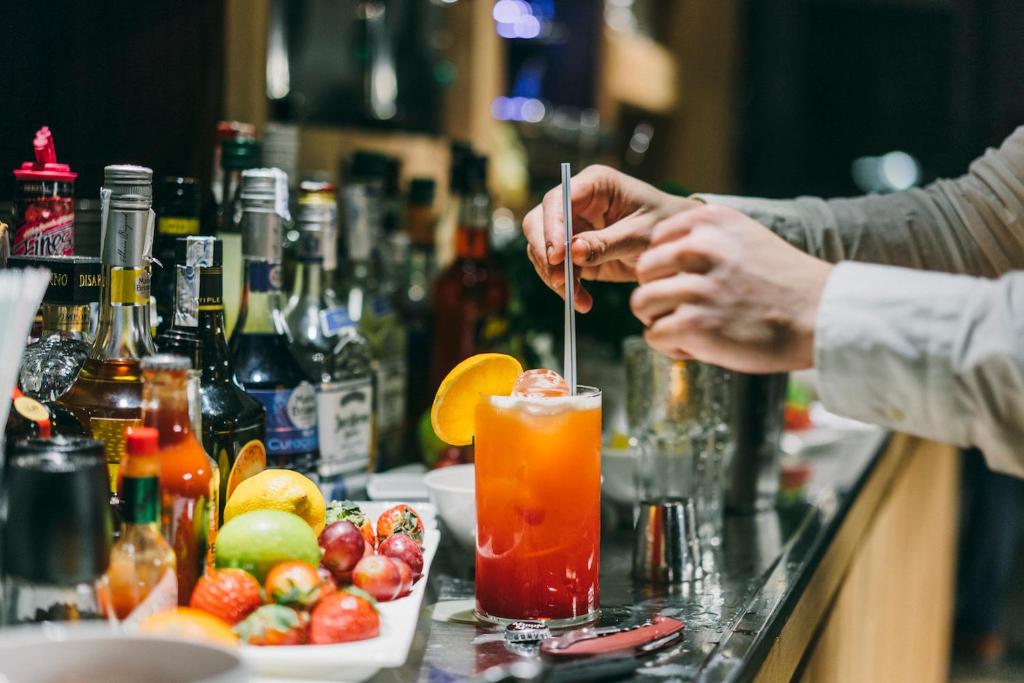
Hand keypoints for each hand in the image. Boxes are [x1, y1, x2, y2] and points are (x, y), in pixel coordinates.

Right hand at [522, 165, 699, 311]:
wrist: (673, 242)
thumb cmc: (664, 224)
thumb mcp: (640, 234)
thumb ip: (607, 243)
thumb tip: (571, 252)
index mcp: (594, 184)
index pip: (558, 200)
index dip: (552, 227)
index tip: (558, 256)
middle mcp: (576, 202)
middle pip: (538, 222)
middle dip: (545, 254)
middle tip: (559, 280)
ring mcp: (571, 226)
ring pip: (543, 249)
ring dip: (554, 276)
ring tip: (577, 298)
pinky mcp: (573, 251)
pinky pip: (556, 269)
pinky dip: (565, 287)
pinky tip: (583, 302)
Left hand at [630, 204, 833, 372]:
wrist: (823, 316)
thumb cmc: (784, 284)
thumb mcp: (744, 239)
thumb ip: (703, 241)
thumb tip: (657, 258)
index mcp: (709, 221)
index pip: (654, 241)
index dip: (666, 268)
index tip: (691, 282)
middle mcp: (699, 248)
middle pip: (643, 272)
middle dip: (660, 294)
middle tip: (691, 310)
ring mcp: (695, 287)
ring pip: (641, 304)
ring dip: (662, 321)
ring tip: (695, 328)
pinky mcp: (694, 324)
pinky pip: (654, 336)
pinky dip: (672, 346)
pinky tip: (702, 345)